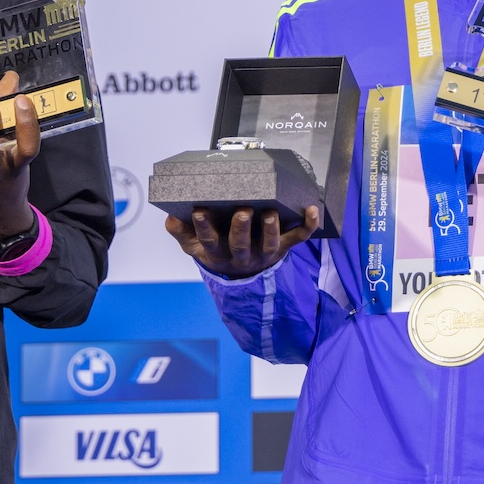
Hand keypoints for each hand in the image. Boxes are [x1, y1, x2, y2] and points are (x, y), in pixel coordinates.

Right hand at [166, 205, 319, 279]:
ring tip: (270, 213)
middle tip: (243, 211)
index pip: (209, 243)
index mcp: (218, 253)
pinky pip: (299, 238)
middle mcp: (243, 256)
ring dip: (272, 229)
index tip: (199, 211)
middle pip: (241, 246)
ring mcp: (265, 252)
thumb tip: (170, 217)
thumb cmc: (217, 249)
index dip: (204, 229)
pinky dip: (308, 225)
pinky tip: (313, 209)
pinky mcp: (284, 247)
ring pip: (271, 244)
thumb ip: (181, 232)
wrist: (243, 273)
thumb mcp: (193, 246)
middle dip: (242, 229)